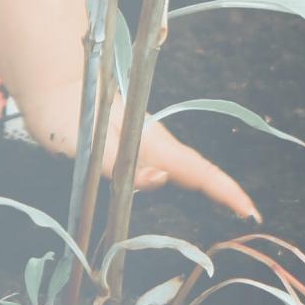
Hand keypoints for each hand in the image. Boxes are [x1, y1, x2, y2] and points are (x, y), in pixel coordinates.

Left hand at [17, 80, 259, 221]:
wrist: (54, 91)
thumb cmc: (67, 119)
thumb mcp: (88, 144)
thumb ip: (119, 164)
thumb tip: (160, 179)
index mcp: (149, 142)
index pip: (194, 168)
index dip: (222, 188)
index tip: (246, 206)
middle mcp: (154, 143)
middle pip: (197, 168)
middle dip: (225, 189)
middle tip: (250, 213)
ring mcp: (148, 144)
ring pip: (186, 166)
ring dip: (212, 185)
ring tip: (236, 205)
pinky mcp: (138, 146)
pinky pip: (172, 165)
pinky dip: (193, 178)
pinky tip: (199, 188)